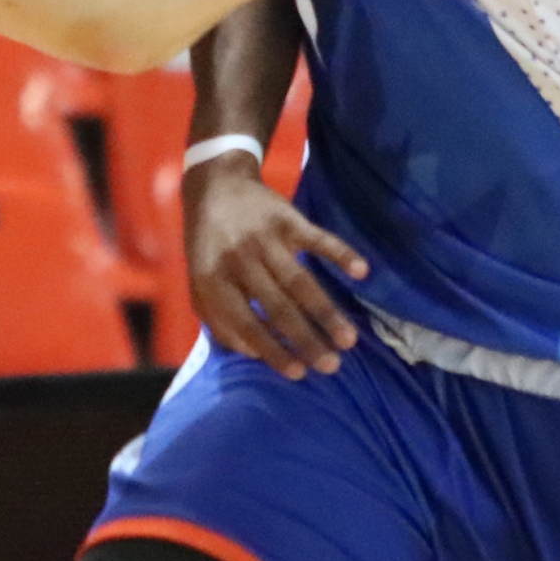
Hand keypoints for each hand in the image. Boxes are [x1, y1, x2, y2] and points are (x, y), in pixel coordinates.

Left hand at [184, 158, 370, 381]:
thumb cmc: (208, 245)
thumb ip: (217, 318)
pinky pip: (318, 239)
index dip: (271, 350)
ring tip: (349, 339)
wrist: (214, 186)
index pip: (244, 322)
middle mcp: (239, 259)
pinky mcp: (287, 218)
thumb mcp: (199, 281)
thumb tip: (252, 353)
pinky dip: (341, 253)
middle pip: (278, 307)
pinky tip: (361, 272)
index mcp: (213, 278)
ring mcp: (265, 238)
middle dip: (306, 339)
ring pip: (300, 281)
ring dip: (326, 312)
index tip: (298, 374)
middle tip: (331, 366)